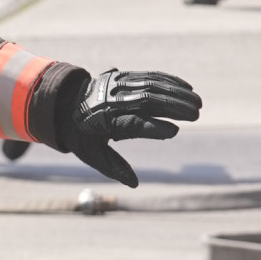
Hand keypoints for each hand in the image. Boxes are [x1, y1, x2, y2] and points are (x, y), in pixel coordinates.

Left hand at [65, 68, 201, 187]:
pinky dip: (169, 80)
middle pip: (146, 101)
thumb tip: (134, 183)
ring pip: (151, 85)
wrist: (62, 103)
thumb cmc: (80, 134)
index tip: (174, 131)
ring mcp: (117, 86)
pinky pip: (149, 76)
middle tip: (196, 115)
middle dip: (173, 107)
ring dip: (176, 93)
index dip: (153, 127)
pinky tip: (187, 88)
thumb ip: (113, 167)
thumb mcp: (90, 154)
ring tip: (198, 104)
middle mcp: (110, 101)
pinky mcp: (123, 76)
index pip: (131, 124)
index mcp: (102, 122)